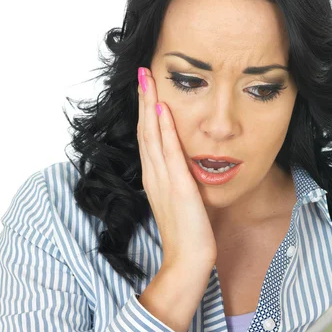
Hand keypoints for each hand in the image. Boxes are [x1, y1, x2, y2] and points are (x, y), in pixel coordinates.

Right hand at [137, 67, 217, 268]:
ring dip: (148, 104)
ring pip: (152, 134)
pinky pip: (168, 152)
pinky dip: (163, 129)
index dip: (145, 110)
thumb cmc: (188, 233)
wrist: (189, 259)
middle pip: (145, 130)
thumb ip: (180, 180)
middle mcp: (154, 175)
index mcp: (155, 178)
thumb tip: (186, 166)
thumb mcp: (182, 200)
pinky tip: (161, 108)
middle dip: (143, 98)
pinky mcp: (177, 186)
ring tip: (147, 79)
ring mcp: (163, 180)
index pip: (148, 137)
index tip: (147, 87)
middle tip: (142, 72)